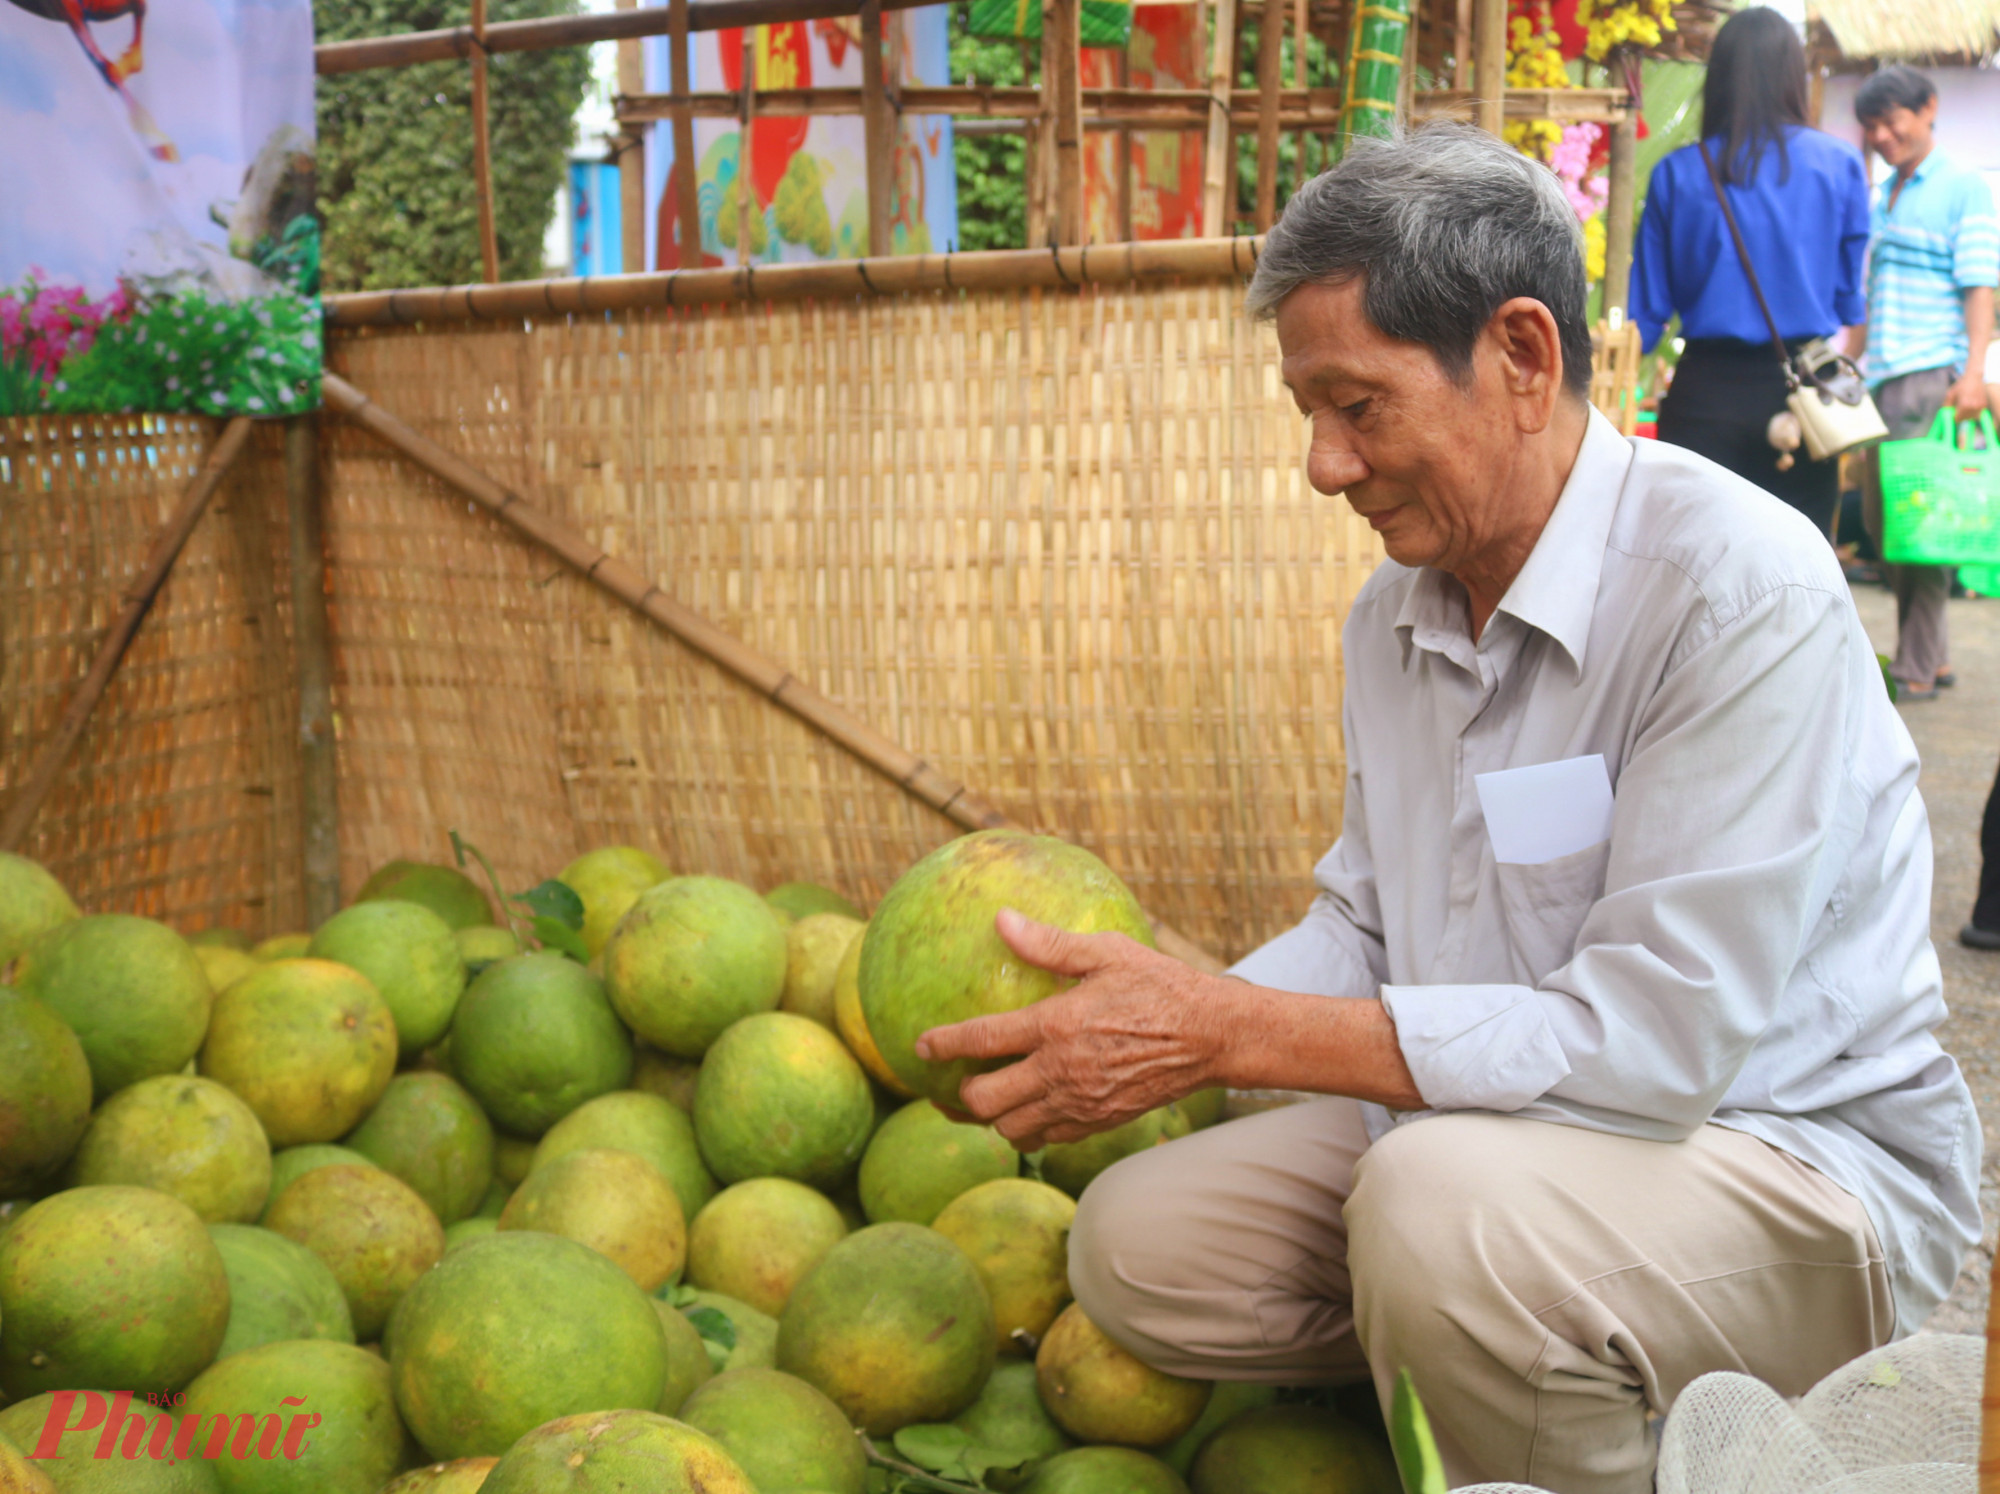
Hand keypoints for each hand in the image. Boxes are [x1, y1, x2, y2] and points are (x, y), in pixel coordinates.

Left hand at [914, 908, 1227, 1150]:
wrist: (1212, 1037)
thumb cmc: (1160, 986)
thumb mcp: (1106, 952)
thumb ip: (1049, 943)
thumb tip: (1001, 920)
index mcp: (1056, 1026)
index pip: (981, 1041)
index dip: (942, 1046)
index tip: (919, 1046)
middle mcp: (1061, 1072)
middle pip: (986, 1100)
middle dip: (959, 1094)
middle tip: (949, 1083)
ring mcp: (1080, 1103)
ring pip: (1012, 1129)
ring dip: (992, 1117)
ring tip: (983, 1100)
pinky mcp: (1099, 1121)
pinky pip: (1047, 1138)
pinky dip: (1028, 1129)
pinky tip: (1027, 1109)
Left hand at [1949, 372, 1989, 426]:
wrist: (1974, 377)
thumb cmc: (1961, 385)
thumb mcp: (1950, 394)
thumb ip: (1947, 405)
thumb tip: (1945, 414)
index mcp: (1964, 405)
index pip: (1957, 419)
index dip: (1953, 418)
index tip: (1952, 415)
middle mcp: (1973, 407)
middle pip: (1964, 419)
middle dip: (1960, 416)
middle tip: (1957, 410)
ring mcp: (1979, 406)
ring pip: (1971, 417)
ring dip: (1967, 415)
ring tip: (1964, 407)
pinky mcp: (1984, 405)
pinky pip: (1977, 413)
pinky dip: (1973, 411)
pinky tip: (1970, 405)